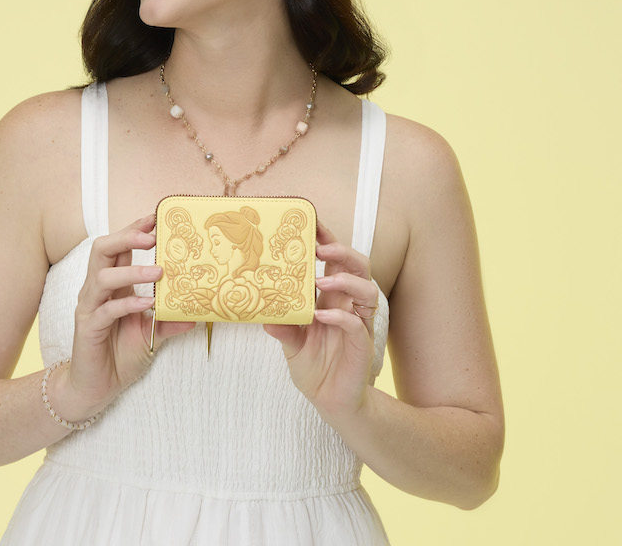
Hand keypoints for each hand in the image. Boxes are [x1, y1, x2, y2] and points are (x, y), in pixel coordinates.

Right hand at [48, 215, 193, 421]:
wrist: (97, 388)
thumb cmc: (120, 355)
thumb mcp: (152, 335)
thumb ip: (170, 321)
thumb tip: (199, 313)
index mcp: (113, 285)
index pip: (118, 248)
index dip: (133, 231)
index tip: (155, 219)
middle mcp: (97, 290)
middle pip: (102, 250)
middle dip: (126, 237)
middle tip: (152, 236)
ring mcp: (90, 308)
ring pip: (102, 276)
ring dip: (132, 270)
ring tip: (159, 272)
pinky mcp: (88, 328)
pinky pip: (106, 309)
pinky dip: (127, 303)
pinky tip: (148, 303)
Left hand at [263, 223, 379, 418]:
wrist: (330, 401)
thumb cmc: (314, 366)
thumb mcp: (290, 343)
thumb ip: (282, 326)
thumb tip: (261, 312)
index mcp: (332, 297)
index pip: (336, 261)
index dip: (329, 242)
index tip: (313, 225)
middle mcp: (349, 304)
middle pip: (359, 266)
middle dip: (343, 252)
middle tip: (321, 248)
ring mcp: (358, 323)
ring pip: (367, 290)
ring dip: (345, 280)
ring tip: (322, 280)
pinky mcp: (361, 344)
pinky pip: (356, 323)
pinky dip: (341, 316)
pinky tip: (322, 315)